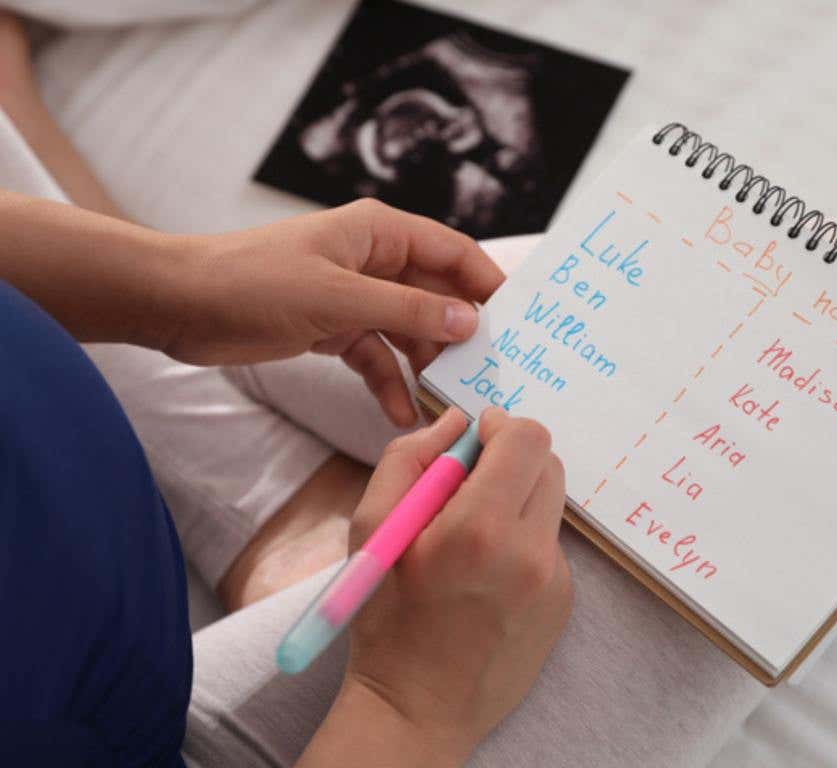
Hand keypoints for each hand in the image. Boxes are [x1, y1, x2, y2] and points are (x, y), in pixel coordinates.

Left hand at [167, 199, 504, 424]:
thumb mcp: (339, 297)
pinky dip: (389, 383)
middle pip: (436, 297)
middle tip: (491, 376)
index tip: (521, 323)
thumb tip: (471, 319)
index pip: (453, 253)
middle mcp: (375, 262)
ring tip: (450, 405)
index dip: (488, 285)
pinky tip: (402, 414)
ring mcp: (356, 296)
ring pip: (409, 332)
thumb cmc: (254, 282)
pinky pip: (376, 357)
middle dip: (461, 335)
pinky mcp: (334, 329)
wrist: (180, 305)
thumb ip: (409, 309)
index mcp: (380, 234)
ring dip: (426, 366)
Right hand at [299, 408, 571, 766]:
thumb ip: (409, 458)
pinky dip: (523, 539)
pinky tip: (488, 573)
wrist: (418, 707)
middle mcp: (530, 552)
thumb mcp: (371, 528)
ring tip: (473, 537)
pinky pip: (550, 543)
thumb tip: (456, 421)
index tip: (477, 437)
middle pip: (548, 463)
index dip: (500, 426)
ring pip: (550, 503)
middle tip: (469, 484)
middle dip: (511, 459)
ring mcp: (555, 581)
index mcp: (479, 529)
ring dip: (517, 499)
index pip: (526, 439)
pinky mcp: (564, 601)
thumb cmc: (384, 617)